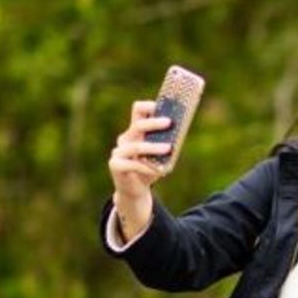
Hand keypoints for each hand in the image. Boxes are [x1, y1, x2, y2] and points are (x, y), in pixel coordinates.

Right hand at [107, 100, 175, 236]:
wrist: (135, 190)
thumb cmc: (150, 168)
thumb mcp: (160, 155)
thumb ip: (167, 143)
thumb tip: (182, 131)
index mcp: (136, 131)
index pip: (138, 111)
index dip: (148, 106)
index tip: (162, 106)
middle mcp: (126, 138)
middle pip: (138, 125)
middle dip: (154, 123)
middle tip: (169, 123)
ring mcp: (119, 151)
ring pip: (135, 146)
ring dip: (153, 147)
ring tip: (168, 148)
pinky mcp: (115, 165)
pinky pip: (132, 164)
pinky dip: (146, 167)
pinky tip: (158, 171)